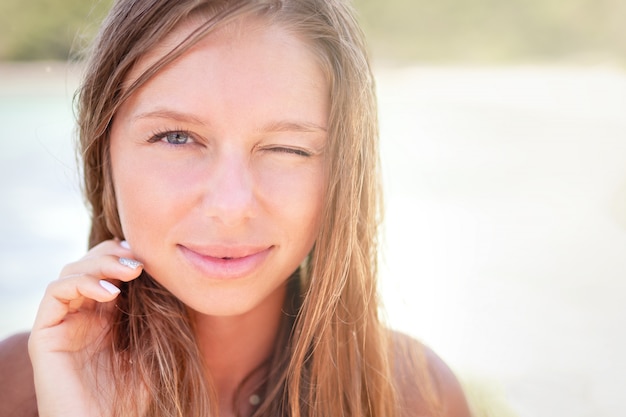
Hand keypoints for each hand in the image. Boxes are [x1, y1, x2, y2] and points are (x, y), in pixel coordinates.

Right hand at [28, 239, 142, 416]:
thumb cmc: (129, 399)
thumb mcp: (151, 352)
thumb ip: (157, 320)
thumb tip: (175, 283)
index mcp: (104, 317)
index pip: (108, 271)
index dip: (126, 257)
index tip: (152, 259)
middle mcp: (80, 316)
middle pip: (88, 265)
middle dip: (113, 256)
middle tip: (140, 263)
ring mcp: (61, 324)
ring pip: (71, 272)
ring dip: (101, 264)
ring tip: (130, 273)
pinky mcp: (44, 335)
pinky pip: (56, 293)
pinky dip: (82, 283)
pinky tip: (110, 293)